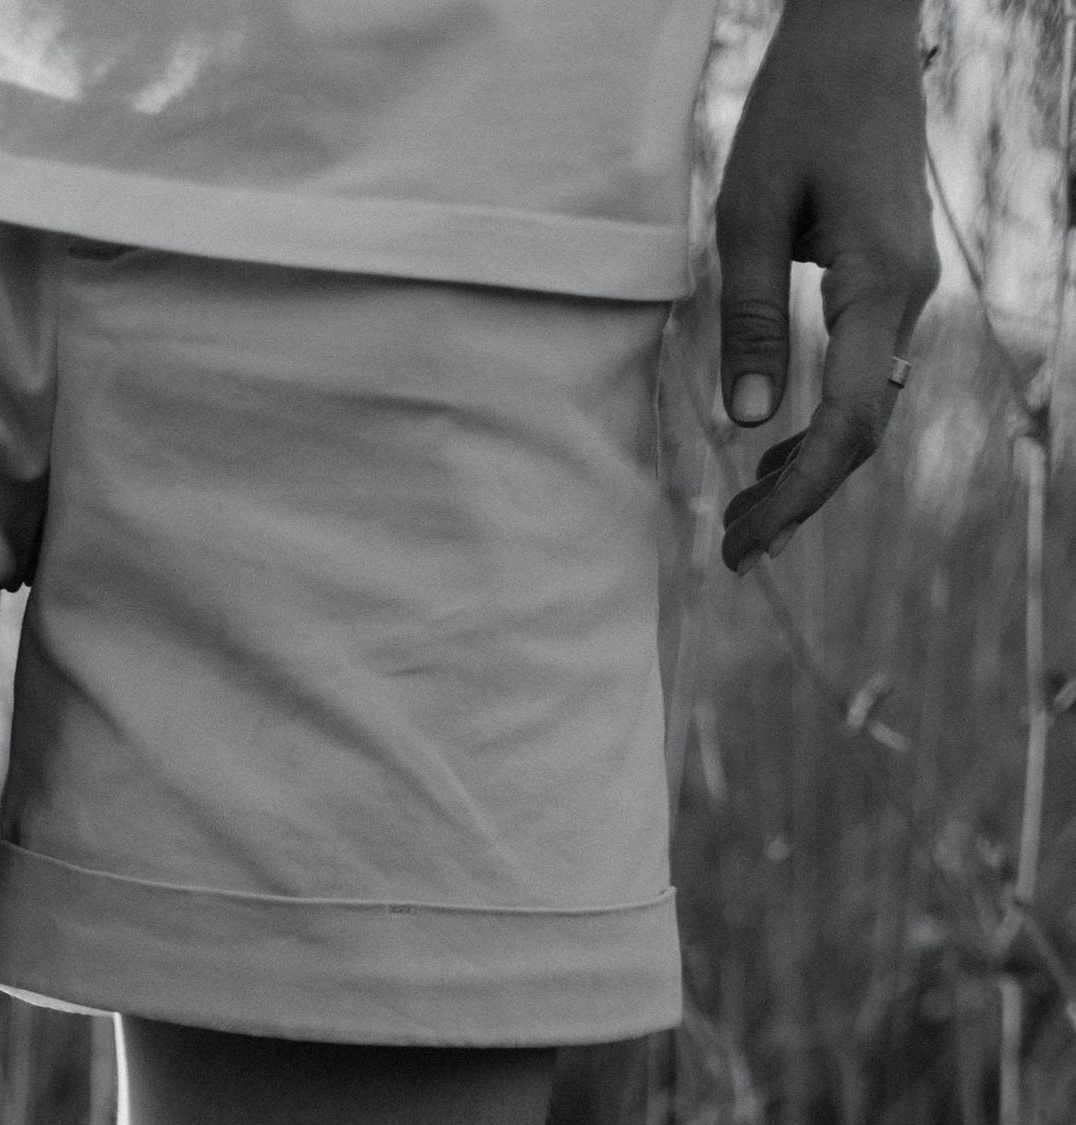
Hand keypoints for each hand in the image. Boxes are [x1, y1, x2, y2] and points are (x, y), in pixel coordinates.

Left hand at [716, 0, 936, 573]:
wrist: (858, 37)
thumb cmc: (798, 111)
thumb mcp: (750, 215)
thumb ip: (751, 320)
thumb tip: (746, 423)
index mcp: (880, 286)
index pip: (846, 424)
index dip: (797, 495)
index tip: (748, 545)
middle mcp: (907, 298)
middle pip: (861, 433)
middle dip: (798, 500)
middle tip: (735, 555)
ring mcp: (906, 291)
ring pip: (866, 410)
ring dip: (808, 470)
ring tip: (744, 520)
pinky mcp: (891, 281)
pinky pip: (864, 376)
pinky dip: (821, 426)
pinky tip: (774, 456)